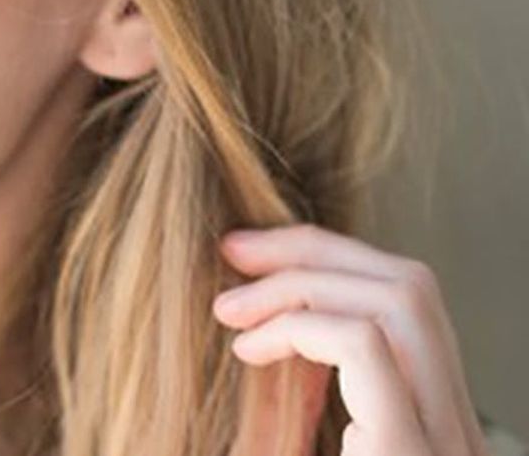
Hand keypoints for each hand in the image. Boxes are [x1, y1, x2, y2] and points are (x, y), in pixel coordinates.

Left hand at [212, 223, 485, 455]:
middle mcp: (455, 435)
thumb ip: (294, 391)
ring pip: (398, 303)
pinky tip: (249, 349)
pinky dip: (299, 325)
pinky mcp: (406, 454)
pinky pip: (364, 345)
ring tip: (229, 309)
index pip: (408, 302)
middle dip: (314, 249)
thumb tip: (249, 304)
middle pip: (410, 285)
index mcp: (434, 426)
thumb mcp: (296, 442)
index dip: (329, 260)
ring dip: (300, 283)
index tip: (249, 256)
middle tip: (232, 249)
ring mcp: (441, 445)